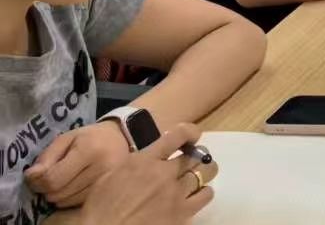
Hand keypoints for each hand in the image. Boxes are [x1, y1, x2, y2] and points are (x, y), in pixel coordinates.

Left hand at [25, 115, 130, 204]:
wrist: (123, 139)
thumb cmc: (91, 137)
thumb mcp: (67, 138)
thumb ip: (47, 157)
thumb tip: (31, 177)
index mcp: (89, 150)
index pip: (53, 179)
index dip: (37, 181)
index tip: (33, 176)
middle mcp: (100, 169)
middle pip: (57, 193)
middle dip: (46, 187)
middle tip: (50, 176)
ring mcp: (106, 183)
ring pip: (64, 201)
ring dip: (57, 193)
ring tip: (64, 179)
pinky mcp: (106, 192)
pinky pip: (75, 203)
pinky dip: (68, 197)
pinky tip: (74, 185)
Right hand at [79, 123, 217, 223]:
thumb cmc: (99, 209)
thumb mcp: (108, 177)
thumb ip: (131, 163)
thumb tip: (145, 155)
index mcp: (145, 160)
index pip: (178, 135)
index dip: (190, 132)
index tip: (193, 137)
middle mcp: (164, 173)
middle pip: (195, 156)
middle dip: (196, 156)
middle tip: (192, 162)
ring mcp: (176, 193)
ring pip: (205, 174)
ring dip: (201, 174)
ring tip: (196, 178)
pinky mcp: (182, 213)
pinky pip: (205, 196)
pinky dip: (202, 193)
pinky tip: (195, 196)